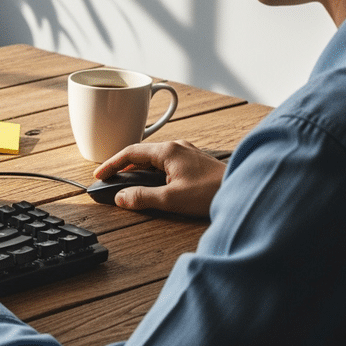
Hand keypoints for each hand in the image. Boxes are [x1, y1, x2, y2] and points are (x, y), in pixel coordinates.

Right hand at [92, 139, 226, 217]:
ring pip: (154, 158)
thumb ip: (143, 198)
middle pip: (141, 154)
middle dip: (123, 167)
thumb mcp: (171, 199)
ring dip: (138, 170)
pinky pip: (165, 163)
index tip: (100, 175)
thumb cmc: (212, 193)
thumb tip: (121, 198)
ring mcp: (186, 153)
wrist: (245, 192)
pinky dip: (152, 172)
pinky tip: (153, 184)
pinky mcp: (194, 162)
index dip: (112, 164)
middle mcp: (176, 147)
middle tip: (109, 180)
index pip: (130, 153)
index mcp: (168, 151)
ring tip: (127, 183)